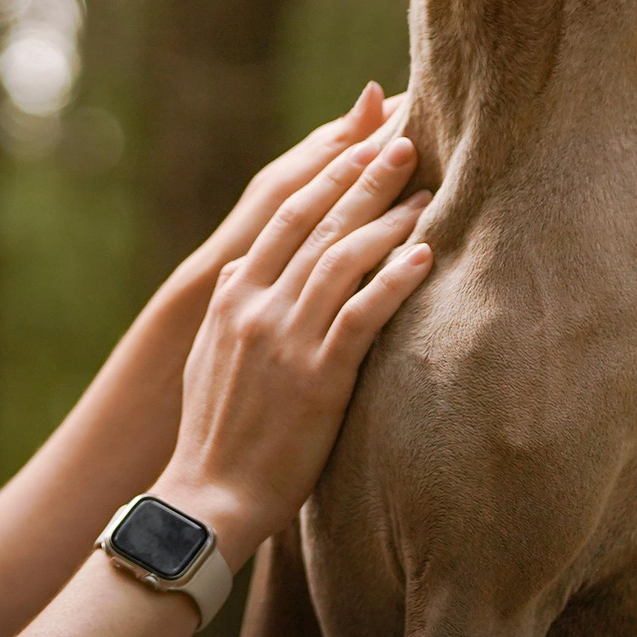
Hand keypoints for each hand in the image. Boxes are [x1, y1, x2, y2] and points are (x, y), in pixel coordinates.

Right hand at [153, 120, 432, 566]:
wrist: (209, 496)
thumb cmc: (217, 429)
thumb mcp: (210, 352)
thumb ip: (232, 304)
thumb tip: (245, 266)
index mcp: (232, 294)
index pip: (286, 214)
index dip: (329, 172)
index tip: (364, 141)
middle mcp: (256, 306)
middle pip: (319, 223)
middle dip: (365, 177)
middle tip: (406, 140)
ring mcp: (286, 340)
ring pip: (343, 259)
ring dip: (388, 221)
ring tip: (428, 194)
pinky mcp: (317, 379)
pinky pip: (363, 316)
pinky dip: (394, 281)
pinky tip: (424, 257)